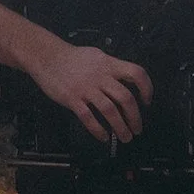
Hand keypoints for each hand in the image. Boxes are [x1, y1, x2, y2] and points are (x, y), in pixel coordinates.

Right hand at [30, 42, 152, 143]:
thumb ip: (112, 68)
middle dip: (135, 117)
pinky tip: (103, 137)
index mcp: (109, 64)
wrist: (47, 57)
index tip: (146, 101)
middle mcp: (100, 76)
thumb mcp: (97, 56)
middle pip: (125, 98)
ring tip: (125, 137)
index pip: (136, 73)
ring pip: (110, 111)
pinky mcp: (72, 99)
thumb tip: (127, 80)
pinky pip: (88, 117)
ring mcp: (86, 88)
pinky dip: (98, 130)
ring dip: (120, 127)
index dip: (146, 88)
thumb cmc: (72, 58)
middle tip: (137, 128)